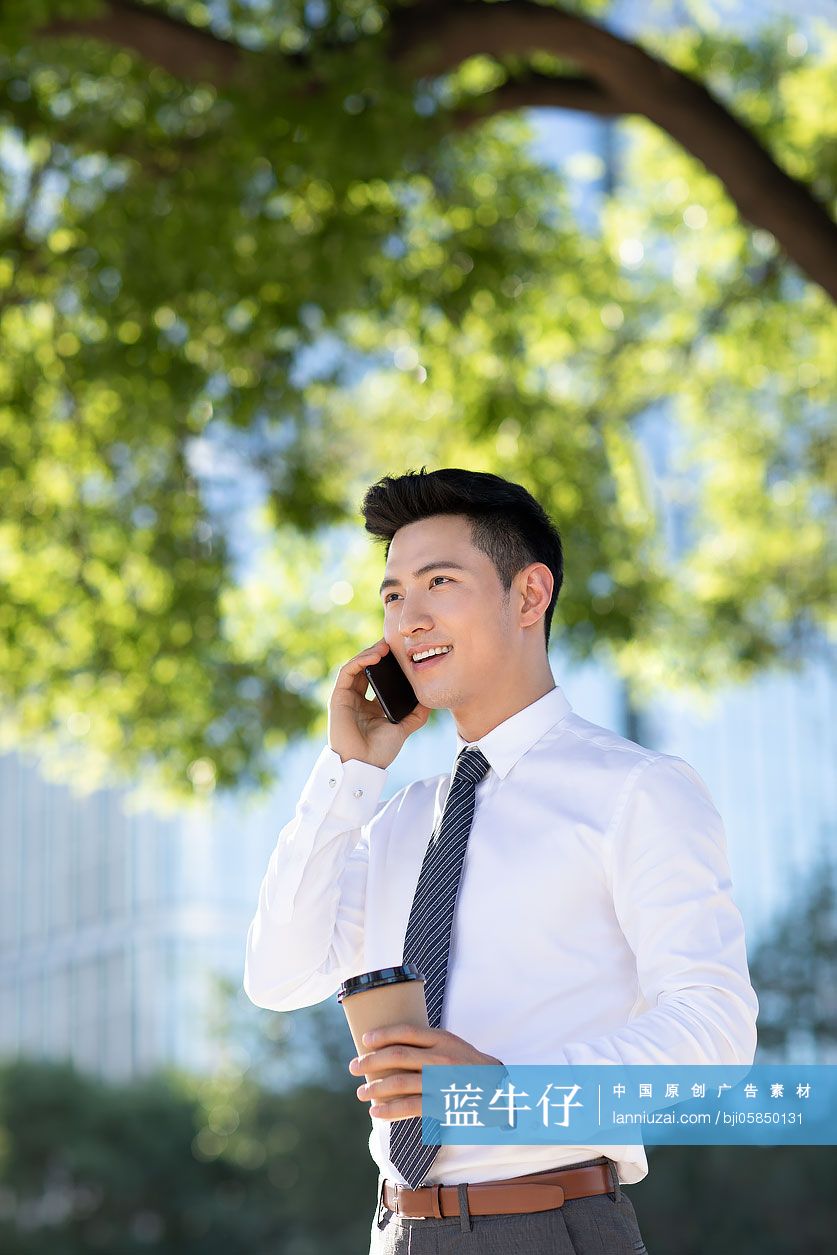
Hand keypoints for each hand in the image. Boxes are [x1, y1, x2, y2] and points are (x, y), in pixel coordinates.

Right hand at [327, 637, 429, 769]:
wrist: (364, 764)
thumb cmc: (380, 751)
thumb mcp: (403, 728)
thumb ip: (416, 714)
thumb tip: (430, 699)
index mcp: (370, 706)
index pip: (378, 678)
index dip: (387, 664)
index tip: (402, 652)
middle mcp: (357, 699)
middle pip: (366, 668)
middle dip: (379, 653)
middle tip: (394, 642)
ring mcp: (346, 697)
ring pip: (356, 666)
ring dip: (370, 653)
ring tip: (386, 647)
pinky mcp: (338, 697)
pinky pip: (348, 671)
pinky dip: (360, 661)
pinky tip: (375, 656)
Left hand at [348, 1023, 502, 1121]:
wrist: (499, 1091)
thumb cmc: (469, 1066)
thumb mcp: (453, 1045)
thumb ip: (428, 1044)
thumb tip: (392, 1045)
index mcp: (442, 1039)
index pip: (406, 1032)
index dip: (382, 1034)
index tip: (365, 1040)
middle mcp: (441, 1058)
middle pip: (397, 1055)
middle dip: (370, 1061)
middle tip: (353, 1066)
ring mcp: (441, 1082)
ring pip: (400, 1082)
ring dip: (375, 1087)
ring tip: (361, 1092)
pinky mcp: (442, 1104)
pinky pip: (410, 1107)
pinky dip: (389, 1109)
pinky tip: (376, 1111)